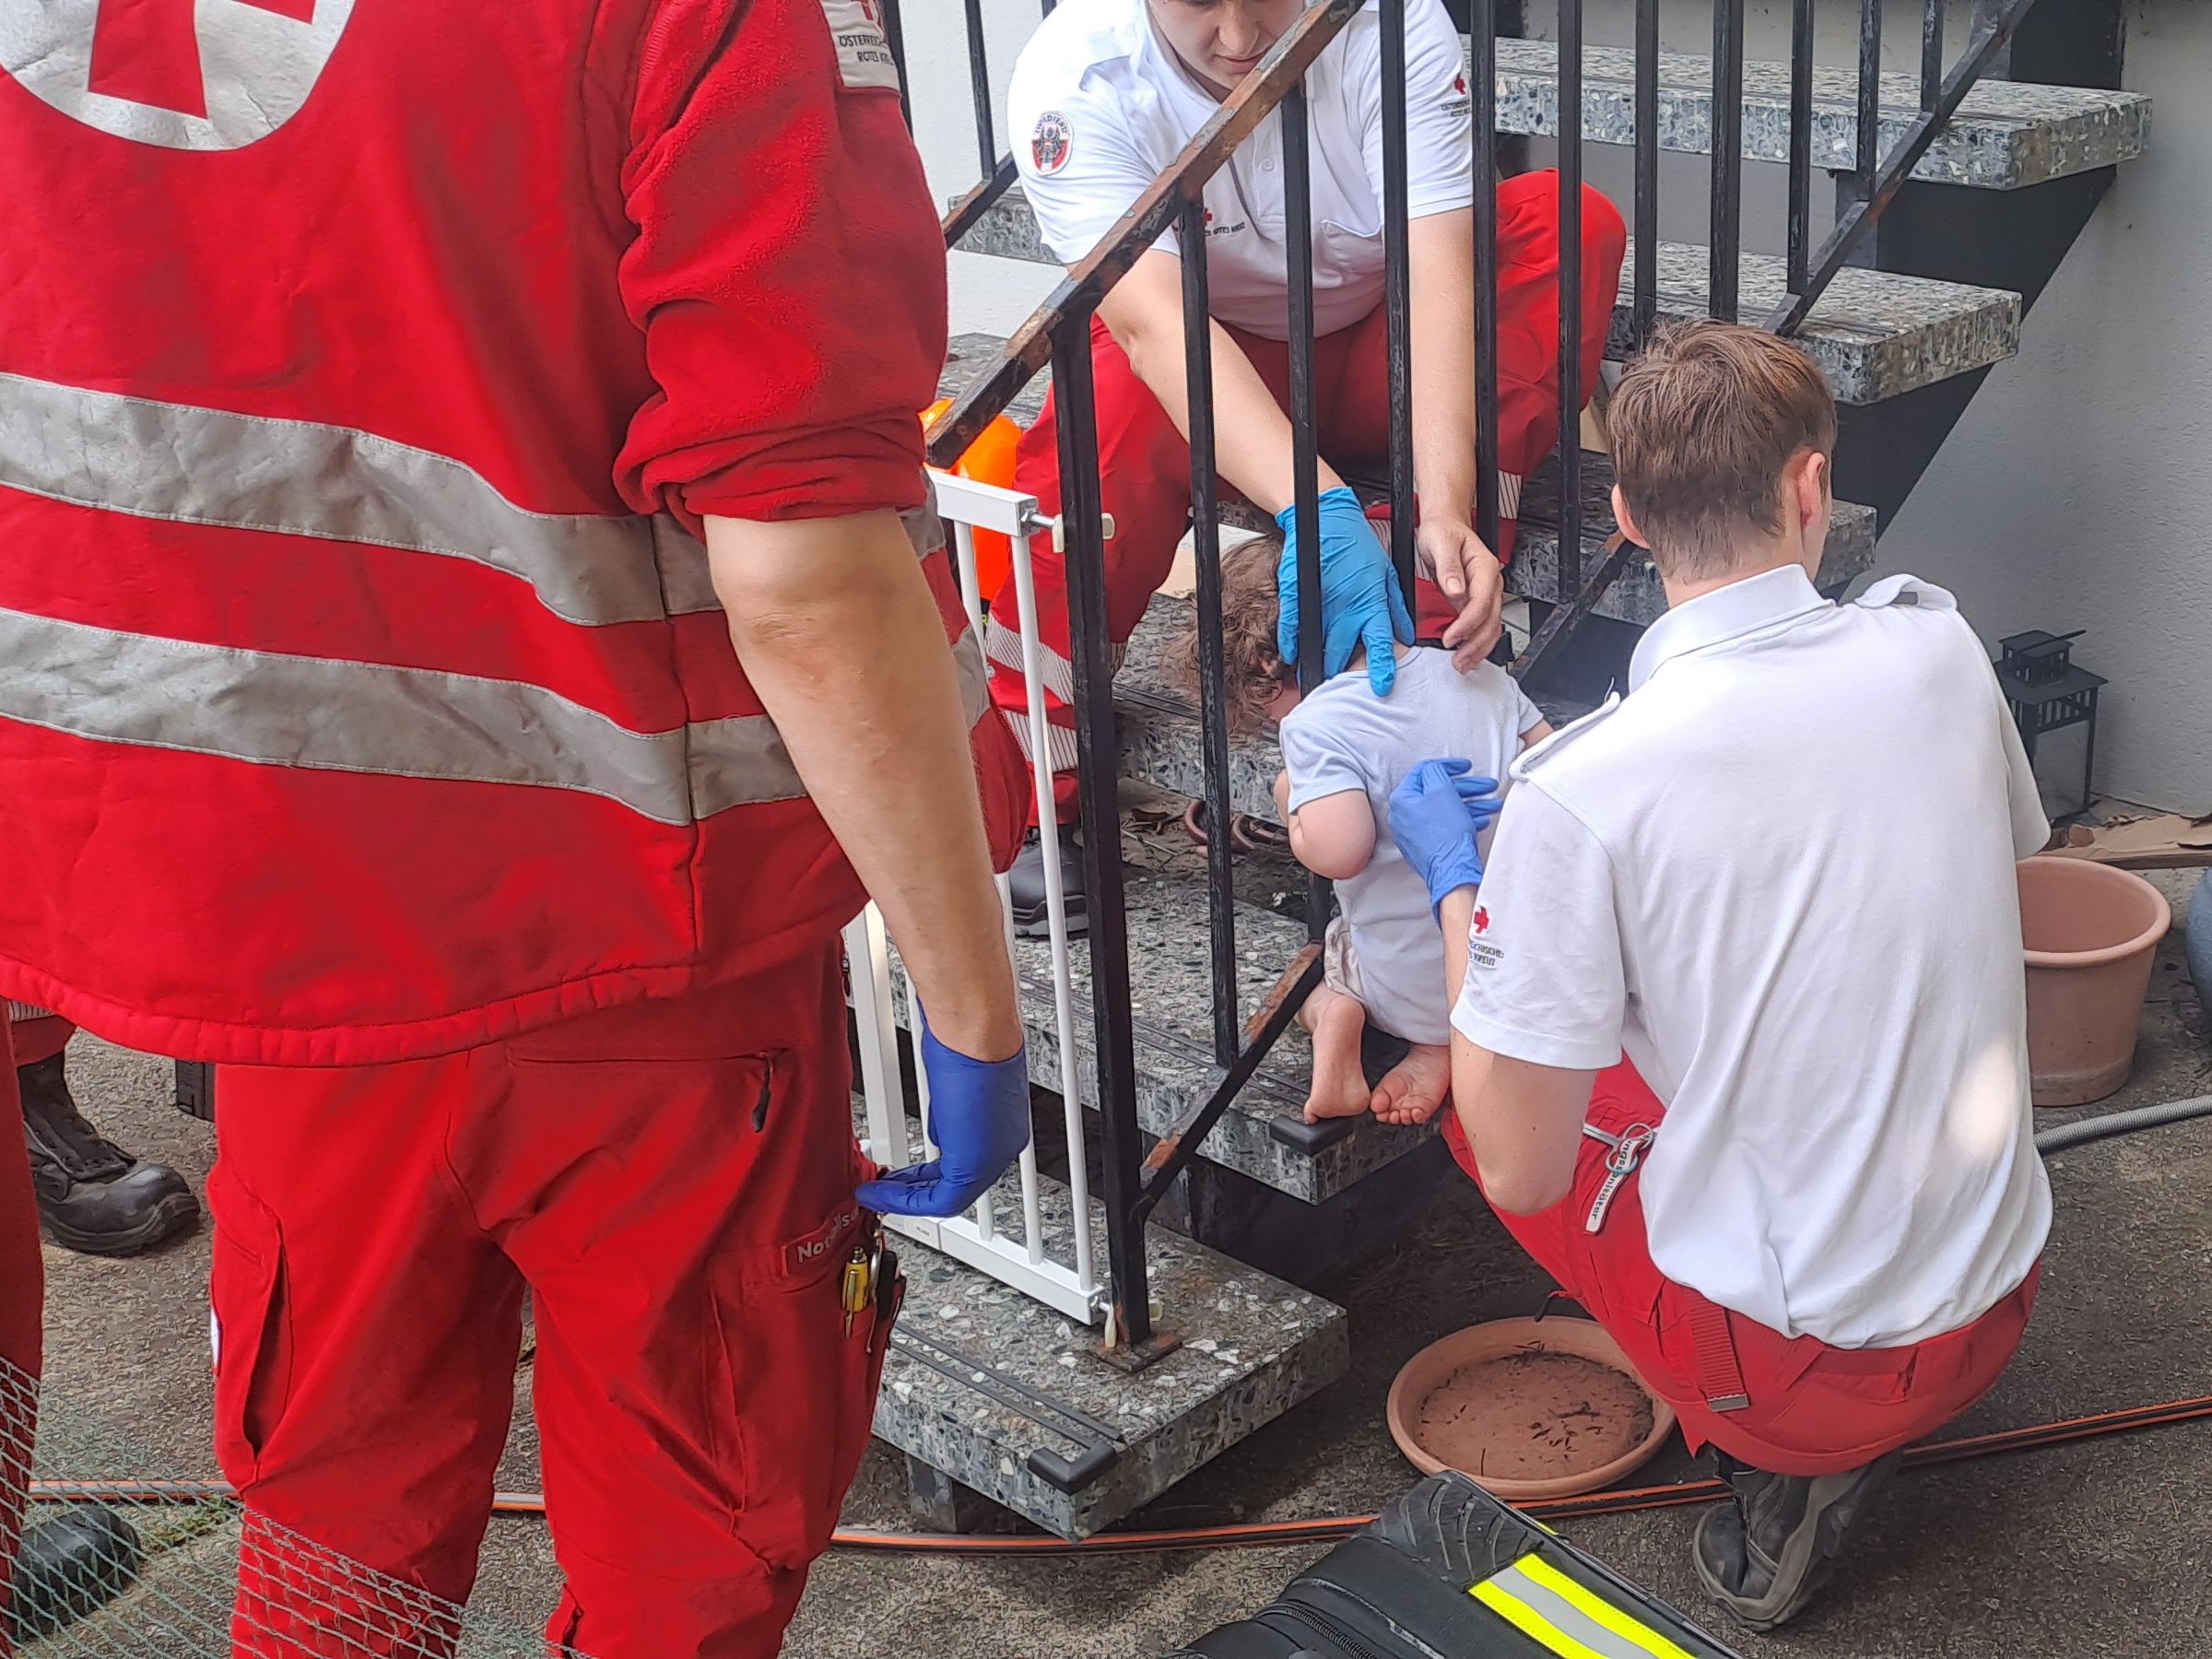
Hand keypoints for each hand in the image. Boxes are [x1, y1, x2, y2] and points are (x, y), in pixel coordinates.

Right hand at [856, 1021, 1030, 1217]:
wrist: (974, 1031)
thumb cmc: (968, 1039)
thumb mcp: (955, 1083)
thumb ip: (949, 1112)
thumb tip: (939, 1124)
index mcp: (1005, 1125)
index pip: (967, 1161)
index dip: (932, 1171)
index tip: (909, 1174)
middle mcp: (1003, 1144)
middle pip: (957, 1183)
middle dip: (916, 1188)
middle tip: (888, 1190)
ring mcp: (992, 1156)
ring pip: (950, 1196)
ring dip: (909, 1198)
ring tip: (881, 1194)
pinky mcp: (973, 1164)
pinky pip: (941, 1199)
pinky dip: (908, 1201)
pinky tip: (885, 1194)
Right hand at [1276, 487, 1415, 696]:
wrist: (1328, 520)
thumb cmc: (1358, 545)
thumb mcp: (1387, 574)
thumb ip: (1396, 607)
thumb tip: (1406, 633)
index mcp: (1371, 602)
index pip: (1380, 642)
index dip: (1381, 667)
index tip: (1382, 685)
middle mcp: (1348, 607)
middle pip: (1345, 651)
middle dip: (1342, 670)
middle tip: (1342, 683)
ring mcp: (1322, 603)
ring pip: (1321, 644)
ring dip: (1319, 662)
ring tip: (1319, 674)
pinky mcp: (1299, 596)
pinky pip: (1294, 628)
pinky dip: (1292, 644)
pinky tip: (1293, 655)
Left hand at [1387, 758, 1501, 917]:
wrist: (1452, 871)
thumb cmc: (1446, 833)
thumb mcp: (1442, 790)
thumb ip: (1435, 772)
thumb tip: (1434, 769)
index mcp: (1402, 799)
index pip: (1424, 771)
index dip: (1449, 765)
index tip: (1466, 766)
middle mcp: (1403, 816)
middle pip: (1438, 792)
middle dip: (1467, 788)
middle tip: (1487, 786)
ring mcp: (1414, 833)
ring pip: (1445, 810)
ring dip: (1470, 804)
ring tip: (1493, 804)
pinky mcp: (1426, 846)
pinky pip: (1445, 826)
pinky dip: (1463, 820)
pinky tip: (1482, 819)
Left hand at [1421, 517, 1505, 669]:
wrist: (1445, 525)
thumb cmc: (1443, 531)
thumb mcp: (1439, 542)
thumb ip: (1448, 566)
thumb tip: (1455, 589)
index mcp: (1484, 567)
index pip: (1481, 602)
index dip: (1467, 624)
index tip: (1451, 637)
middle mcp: (1490, 582)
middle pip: (1491, 619)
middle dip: (1476, 643)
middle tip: (1459, 660)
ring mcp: (1486, 592)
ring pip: (1491, 626)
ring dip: (1479, 648)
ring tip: (1463, 663)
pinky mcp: (1477, 600)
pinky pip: (1482, 625)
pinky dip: (1476, 642)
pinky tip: (1467, 654)